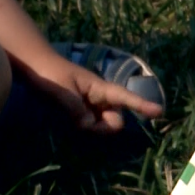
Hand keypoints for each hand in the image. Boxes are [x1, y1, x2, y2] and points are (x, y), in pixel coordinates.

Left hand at [29, 55, 162, 132]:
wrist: (34, 65)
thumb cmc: (50, 73)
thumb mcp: (63, 92)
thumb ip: (77, 111)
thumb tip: (88, 126)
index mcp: (101, 88)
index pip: (125, 98)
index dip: (142, 106)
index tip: (160, 112)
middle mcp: (100, 99)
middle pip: (115, 122)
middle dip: (103, 128)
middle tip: (79, 121)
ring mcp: (91, 106)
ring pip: (101, 127)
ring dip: (90, 129)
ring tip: (69, 116)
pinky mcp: (81, 113)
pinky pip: (89, 127)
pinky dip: (83, 128)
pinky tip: (69, 118)